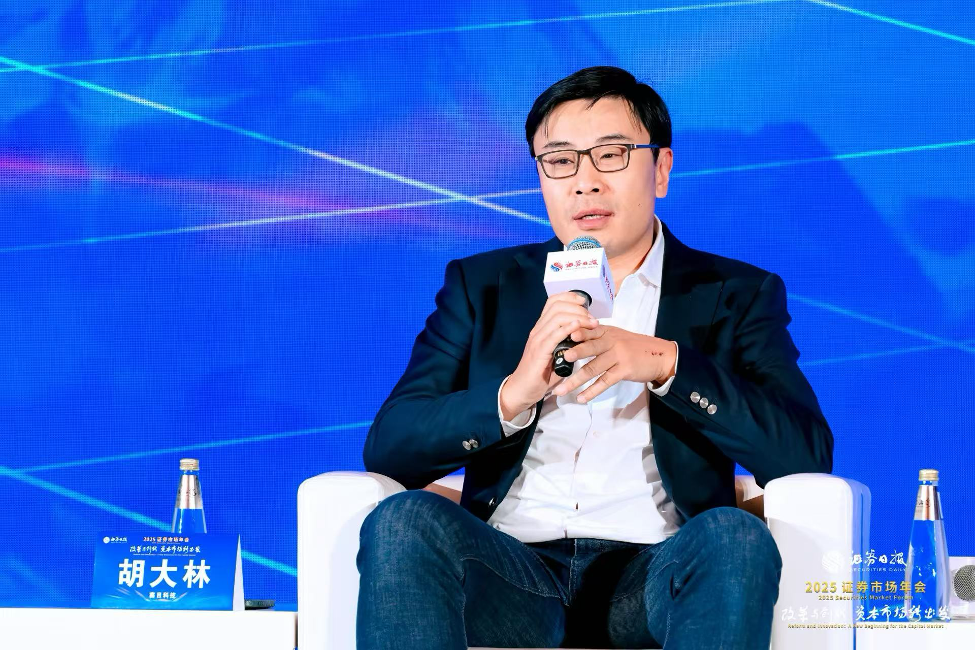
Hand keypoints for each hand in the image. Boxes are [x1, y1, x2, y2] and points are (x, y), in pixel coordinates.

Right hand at [500, 292, 599, 419]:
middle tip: (592, 319)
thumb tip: (583, 334)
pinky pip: (554, 335)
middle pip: (557, 306)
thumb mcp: (555, 352)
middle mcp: (538, 330)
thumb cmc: (540, 373)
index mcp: (541, 328)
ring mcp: (537, 340)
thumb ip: (566, 341)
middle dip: (578, 308)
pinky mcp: (539, 352)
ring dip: (578, 317)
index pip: (553, 302)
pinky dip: (567, 328)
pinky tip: (577, 327)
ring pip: (557, 317)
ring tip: (591, 324)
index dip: (570, 297)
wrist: (522, 389)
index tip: (584, 302)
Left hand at [550, 325, 676, 402]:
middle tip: (557, 359)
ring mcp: (618, 356)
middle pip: (588, 348)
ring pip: (593, 368)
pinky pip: (604, 382)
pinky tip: (581, 398)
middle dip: (572, 354)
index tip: (557, 336)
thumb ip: (598, 337)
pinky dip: (591, 391)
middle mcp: (612, 341)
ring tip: (561, 389)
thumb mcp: (616, 336)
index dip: (573, 334)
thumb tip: (574, 339)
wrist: (660, 356)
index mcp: (607, 331)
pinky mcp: (624, 370)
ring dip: (575, 380)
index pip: (587, 331)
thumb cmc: (634, 346)